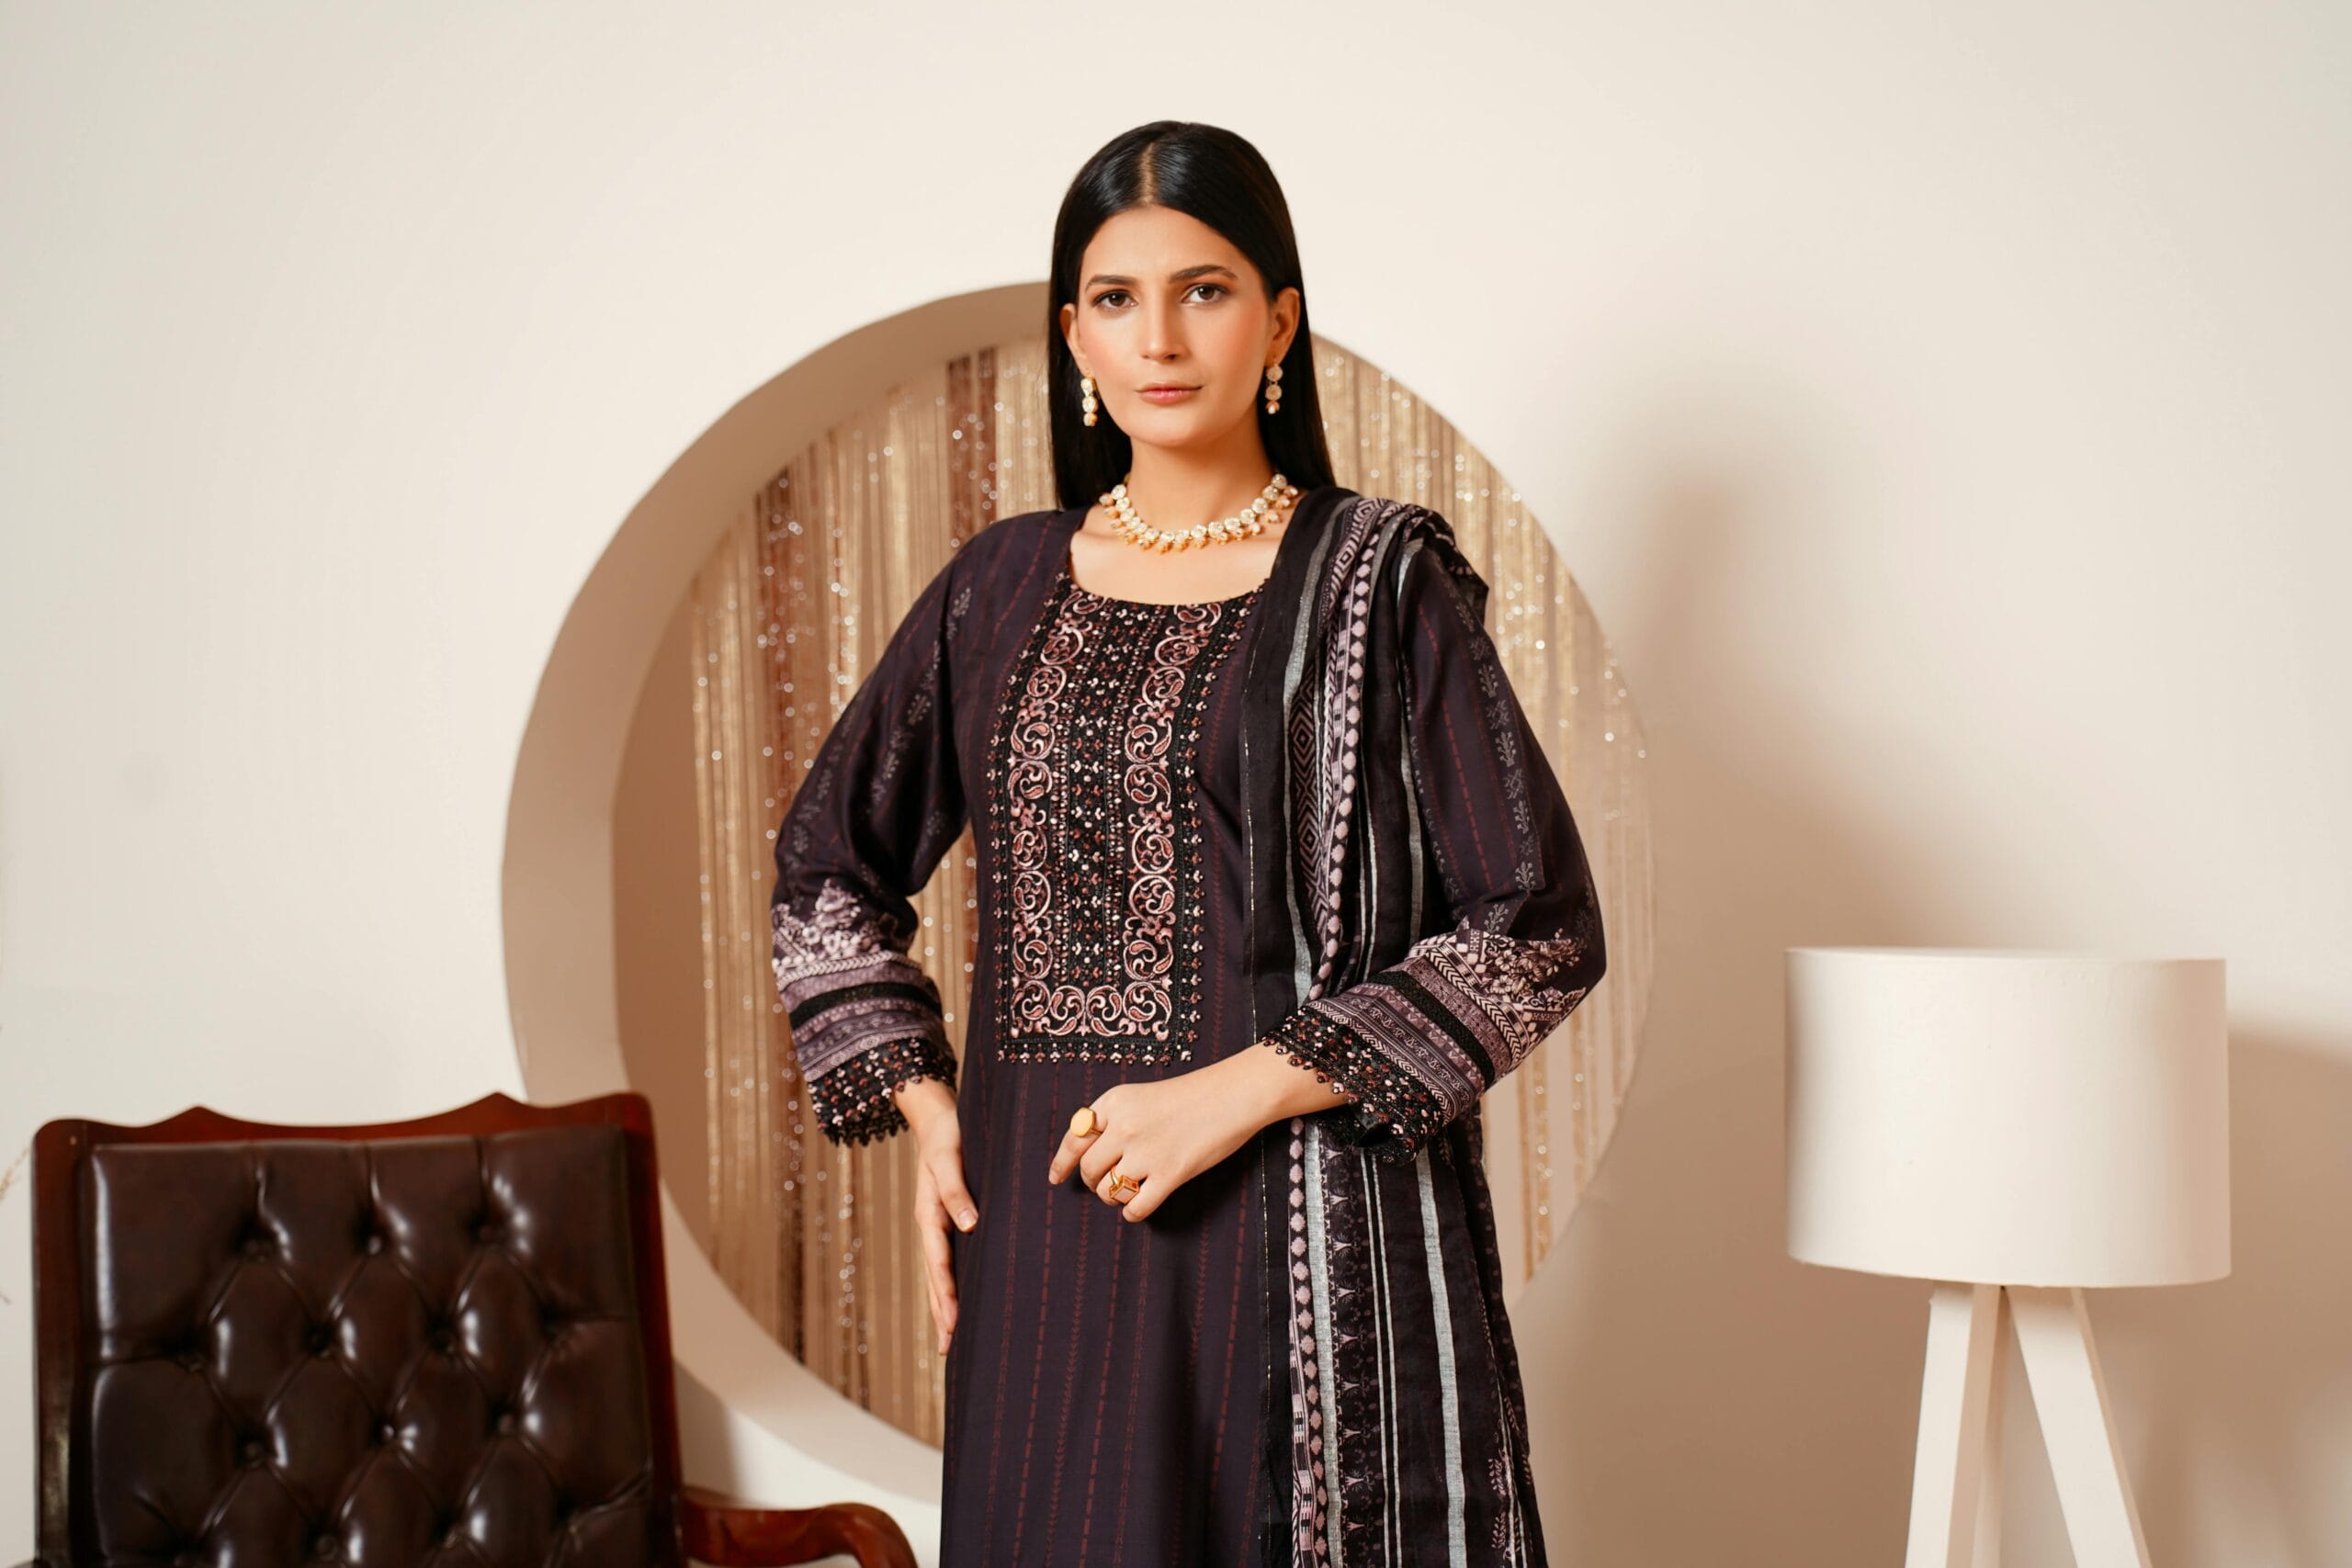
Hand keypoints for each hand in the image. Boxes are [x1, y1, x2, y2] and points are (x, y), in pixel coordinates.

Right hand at [897, 1078, 975, 1354]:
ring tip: (950, 1339)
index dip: (946, 1294)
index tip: (953, 1323)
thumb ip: (956, 1192)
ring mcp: (937, 1226)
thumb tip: (969, 1225)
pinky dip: (952, 1284)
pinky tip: (962, 1300)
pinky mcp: (947, 1221)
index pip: (939, 1264)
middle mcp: (931, 1226)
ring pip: (939, 1274)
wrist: (937, 1117)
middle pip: (935, 1279)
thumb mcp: (949, 1160)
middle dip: (941, 1313)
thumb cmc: (946, 1137)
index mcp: (929, 1215)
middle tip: (948, 1349)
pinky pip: (949, 1260)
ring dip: (944, 1306)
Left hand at [1043, 1069, 1264, 1222]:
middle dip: (1092, 1182)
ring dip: (1113, 1197)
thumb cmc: (1190, 1096)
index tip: (1056, 1179)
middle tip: (1105, 1184)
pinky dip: (1132, 1212)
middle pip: (1088, 1169)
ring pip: (1108, 1190)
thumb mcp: (1140, 1097)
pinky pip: (1135, 1207)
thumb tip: (1089, 1153)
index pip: (1074, 1138)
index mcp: (1114, 1103)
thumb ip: (1113, 1120)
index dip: (1061, 1163)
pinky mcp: (1170, 1174)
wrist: (1232, 1096)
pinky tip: (1140, 1205)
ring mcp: (1146, 1152)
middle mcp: (1124, 1127)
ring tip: (1128, 1190)